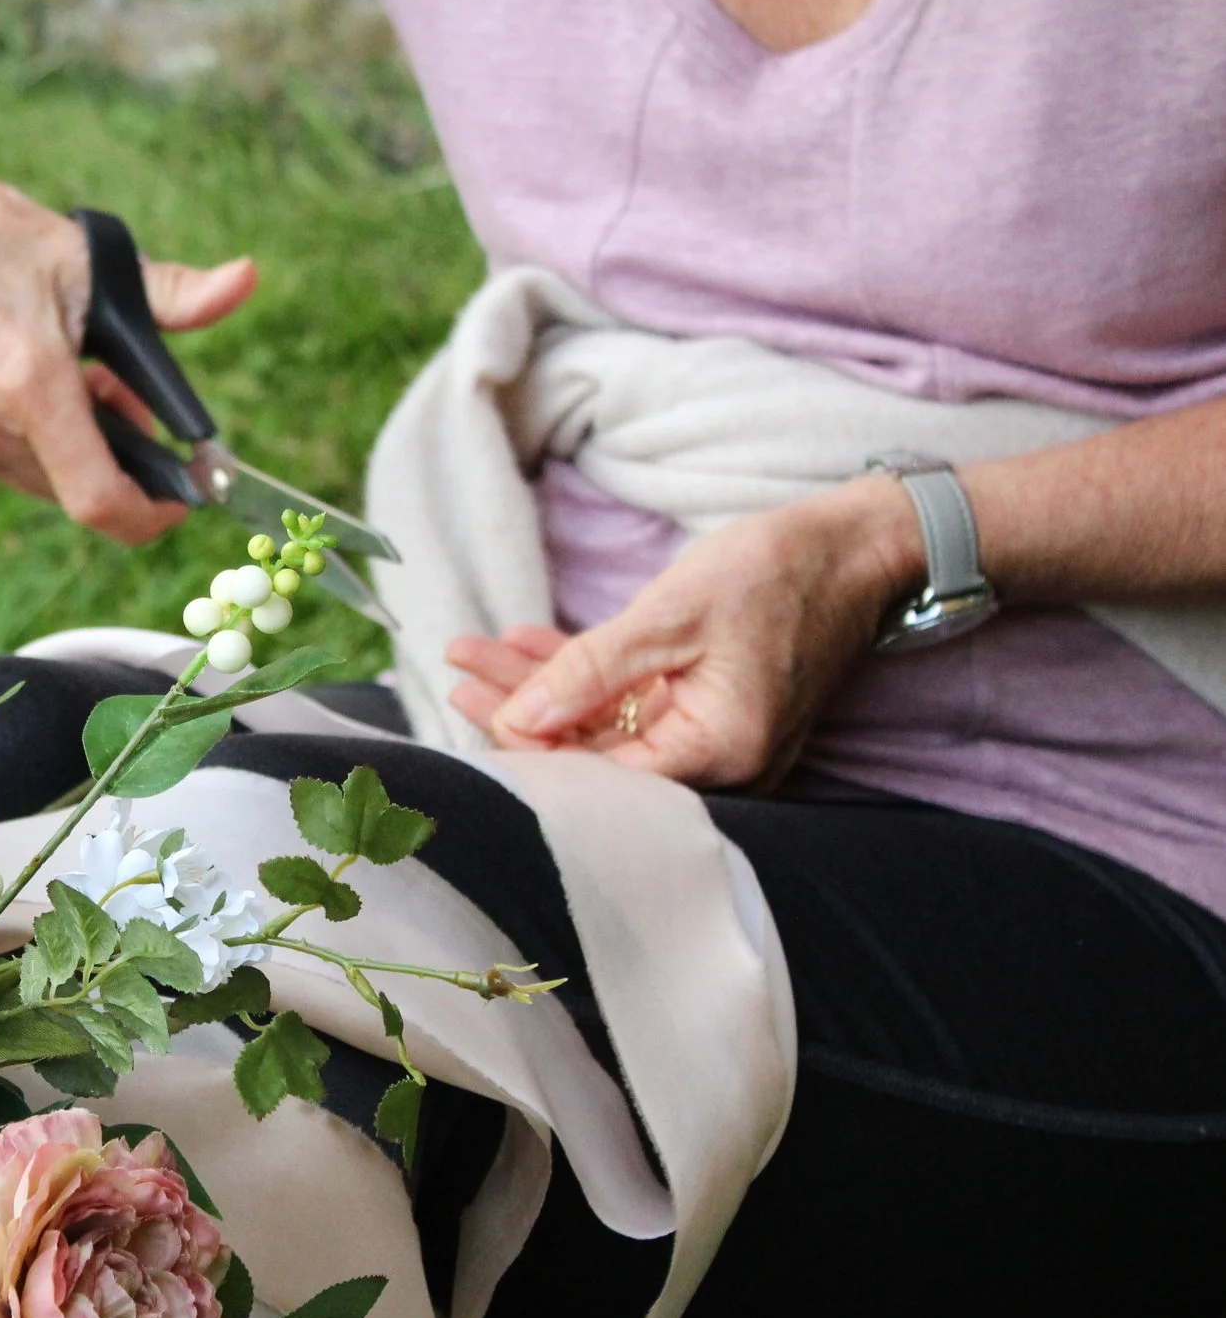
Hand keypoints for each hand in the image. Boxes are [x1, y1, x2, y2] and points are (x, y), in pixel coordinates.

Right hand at [0, 154, 258, 543]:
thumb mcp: (89, 260)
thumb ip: (175, 293)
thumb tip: (247, 281)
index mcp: (28, 382)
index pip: (98, 499)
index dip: (148, 515)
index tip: (178, 501)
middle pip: (71, 488)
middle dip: (111, 459)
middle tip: (118, 399)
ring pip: (31, 478)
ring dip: (62, 448)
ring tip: (61, 377)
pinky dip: (15, 438)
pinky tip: (8, 382)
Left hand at [449, 478, 923, 787]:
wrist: (860, 546)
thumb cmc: (779, 572)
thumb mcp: (672, 614)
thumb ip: (591, 668)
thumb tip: (517, 717)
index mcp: (717, 753)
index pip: (597, 771)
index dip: (527, 740)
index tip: (471, 697)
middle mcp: (719, 765)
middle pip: (594, 751)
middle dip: (520, 707)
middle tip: (458, 669)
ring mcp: (715, 742)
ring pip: (605, 723)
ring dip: (542, 686)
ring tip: (474, 652)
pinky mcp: (710, 712)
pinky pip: (632, 703)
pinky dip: (584, 675)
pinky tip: (528, 646)